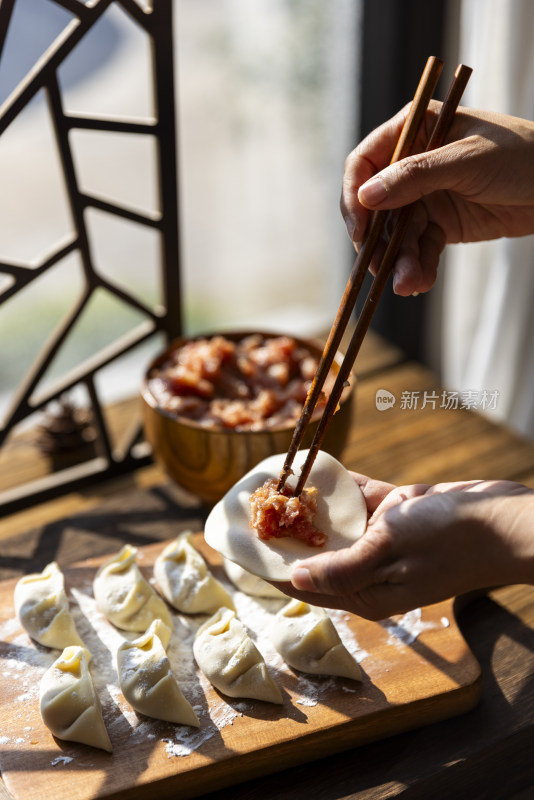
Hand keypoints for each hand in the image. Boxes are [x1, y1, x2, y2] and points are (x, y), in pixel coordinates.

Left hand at [277, 474, 533, 619]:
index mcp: (366, 592)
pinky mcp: (399, 513)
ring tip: (276, 486)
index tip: (243, 552)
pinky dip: (343, 486)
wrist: (502, 519)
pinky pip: (362, 498)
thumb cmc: (447, 542)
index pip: (307, 584)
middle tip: (254, 510)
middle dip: (287, 532)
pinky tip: (316, 471)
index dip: (273, 568)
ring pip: (338, 522)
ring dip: (312, 505)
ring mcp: (384, 539)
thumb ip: (340, 568)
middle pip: (317, 551)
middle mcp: (370, 568)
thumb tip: (293, 578)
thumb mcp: (386, 554)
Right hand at [341, 103, 533, 295]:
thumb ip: (416, 176)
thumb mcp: (467, 162)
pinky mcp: (441, 224)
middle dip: (378, 240)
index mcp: (416, 131)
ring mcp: (426, 196)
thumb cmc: (522, 157)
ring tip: (408, 284)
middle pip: (376, 206)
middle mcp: (413, 163)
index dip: (355, 197)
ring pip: (397, 234)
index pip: (365, 163)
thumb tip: (367, 196)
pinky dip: (417, 267)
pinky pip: (419, 249)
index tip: (359, 230)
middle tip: (378, 269)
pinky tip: (419, 283)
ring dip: (399, 261)